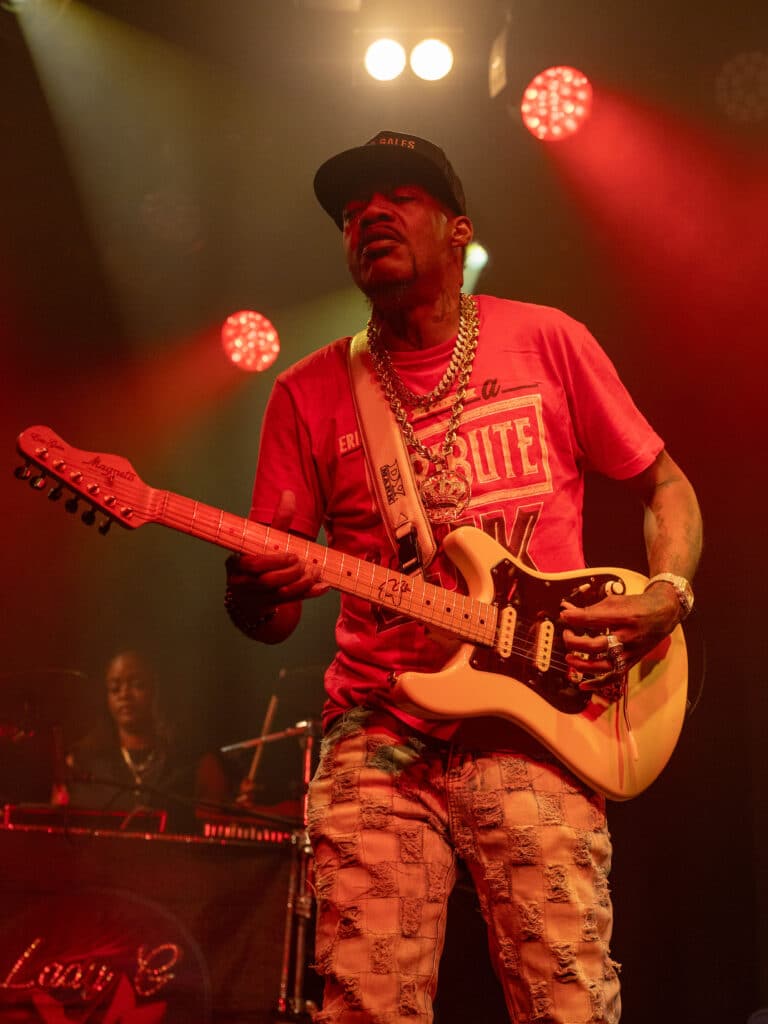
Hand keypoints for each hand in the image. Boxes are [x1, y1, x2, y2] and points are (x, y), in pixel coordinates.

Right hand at [226, 490, 327, 617]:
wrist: (248, 591)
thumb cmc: (257, 557)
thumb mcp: (264, 539)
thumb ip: (278, 520)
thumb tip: (289, 493)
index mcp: (237, 563)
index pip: (253, 564)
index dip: (274, 561)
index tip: (293, 555)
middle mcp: (243, 582)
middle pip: (266, 581)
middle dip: (289, 573)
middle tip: (306, 564)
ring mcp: (256, 597)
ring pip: (280, 595)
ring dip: (301, 584)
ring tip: (316, 572)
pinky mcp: (269, 606)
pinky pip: (290, 602)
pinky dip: (308, 594)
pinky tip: (323, 586)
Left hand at [559, 584, 680, 690]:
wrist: (663, 614)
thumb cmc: (637, 606)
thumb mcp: (615, 600)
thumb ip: (590, 608)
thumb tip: (566, 609)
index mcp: (623, 617)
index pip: (593, 619)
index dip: (574, 618)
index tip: (563, 615)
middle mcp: (628, 637)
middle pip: (596, 646)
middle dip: (574, 641)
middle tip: (567, 633)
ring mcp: (630, 652)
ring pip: (603, 665)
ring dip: (582, 665)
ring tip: (569, 658)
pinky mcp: (631, 662)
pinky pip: (613, 677)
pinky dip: (597, 684)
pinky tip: (582, 685)